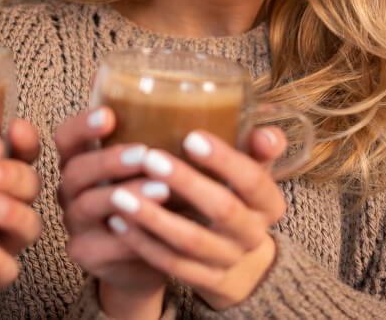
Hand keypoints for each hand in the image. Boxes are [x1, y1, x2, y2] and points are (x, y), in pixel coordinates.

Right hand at [54, 107, 167, 319]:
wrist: (153, 253)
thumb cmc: (154, 196)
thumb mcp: (151, 160)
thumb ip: (147, 126)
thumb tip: (155, 80)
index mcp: (80, 158)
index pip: (67, 136)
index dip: (83, 125)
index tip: (109, 114)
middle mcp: (70, 188)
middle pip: (76, 169)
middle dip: (109, 160)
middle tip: (144, 154)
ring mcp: (75, 222)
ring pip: (88, 205)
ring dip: (126, 196)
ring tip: (162, 190)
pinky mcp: (86, 253)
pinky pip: (104, 244)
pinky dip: (131, 234)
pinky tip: (158, 227)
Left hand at [100, 127, 288, 310]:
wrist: (235, 255)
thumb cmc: (233, 193)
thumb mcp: (247, 167)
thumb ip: (248, 140)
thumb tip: (244, 104)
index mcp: (268, 202)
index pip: (253, 179)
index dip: (225, 160)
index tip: (191, 137)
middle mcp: (253, 234)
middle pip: (222, 210)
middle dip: (185, 183)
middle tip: (149, 157)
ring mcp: (228, 261)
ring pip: (191, 242)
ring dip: (153, 218)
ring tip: (118, 193)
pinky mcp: (203, 280)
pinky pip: (172, 265)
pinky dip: (143, 244)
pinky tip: (117, 221)